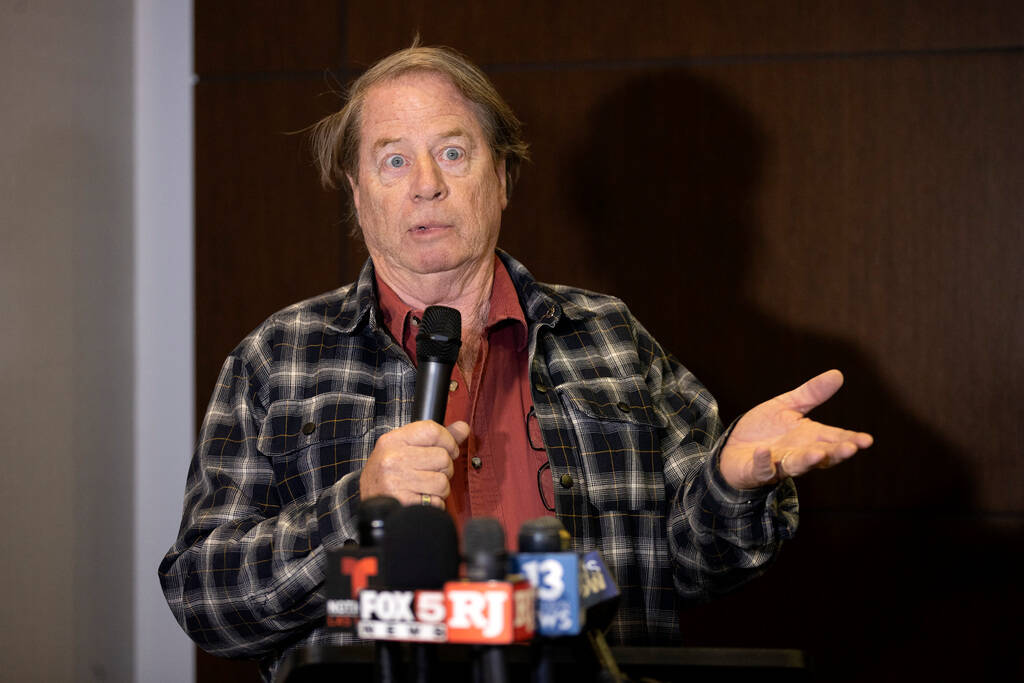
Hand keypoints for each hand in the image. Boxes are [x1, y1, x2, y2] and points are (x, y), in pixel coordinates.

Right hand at [359, 420, 469, 507]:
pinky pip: (436, 502)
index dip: (449, 441)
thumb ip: (436, 438)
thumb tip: (463, 427)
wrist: (370, 507)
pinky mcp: (403, 502)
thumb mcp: (405, 449)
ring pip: (442, 482)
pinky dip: (433, 504)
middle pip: (443, 457)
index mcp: (393, 441)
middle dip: (444, 469)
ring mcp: (396, 481)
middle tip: (431, 473)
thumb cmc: (389, 476)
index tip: (448, 450)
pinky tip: (420, 500)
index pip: (433, 430)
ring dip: (439, 489)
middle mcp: (393, 459)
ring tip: (424, 488)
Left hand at [719, 370, 872, 489]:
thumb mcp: (786, 406)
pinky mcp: (756, 471)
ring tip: (817, 453)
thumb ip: (811, 394)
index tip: (866, 440)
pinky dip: (763, 462)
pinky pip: (761, 468)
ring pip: (795, 465)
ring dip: (806, 460)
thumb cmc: (763, 429)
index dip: (850, 440)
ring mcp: (777, 464)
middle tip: (851, 448)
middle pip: (820, 455)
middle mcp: (797, 453)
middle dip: (835, 452)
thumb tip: (838, 374)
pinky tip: (763, 452)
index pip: (834, 439)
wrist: (732, 448)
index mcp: (808, 437)